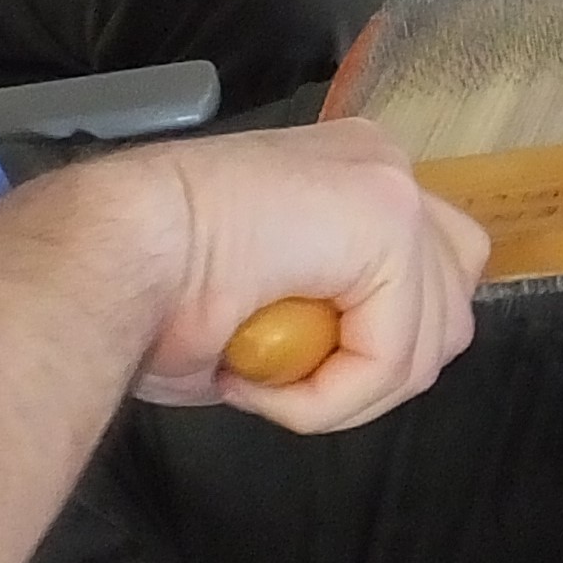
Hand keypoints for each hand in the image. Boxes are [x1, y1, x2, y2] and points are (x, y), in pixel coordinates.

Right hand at [110, 123, 483, 429]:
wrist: (111, 249)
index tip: (280, 363)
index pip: (425, 270)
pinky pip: (393, 357)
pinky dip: (328, 400)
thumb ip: (324, 307)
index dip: (372, 341)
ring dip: (342, 393)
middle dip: (383, 364)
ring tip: (260, 379)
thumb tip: (340, 352)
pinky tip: (255, 379)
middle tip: (288, 377)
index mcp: (350, 171)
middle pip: (451, 299)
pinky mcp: (390, 221)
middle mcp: (381, 162)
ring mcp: (391, 184)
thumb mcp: (262, 297)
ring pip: (428, 342)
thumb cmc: (149, 281)